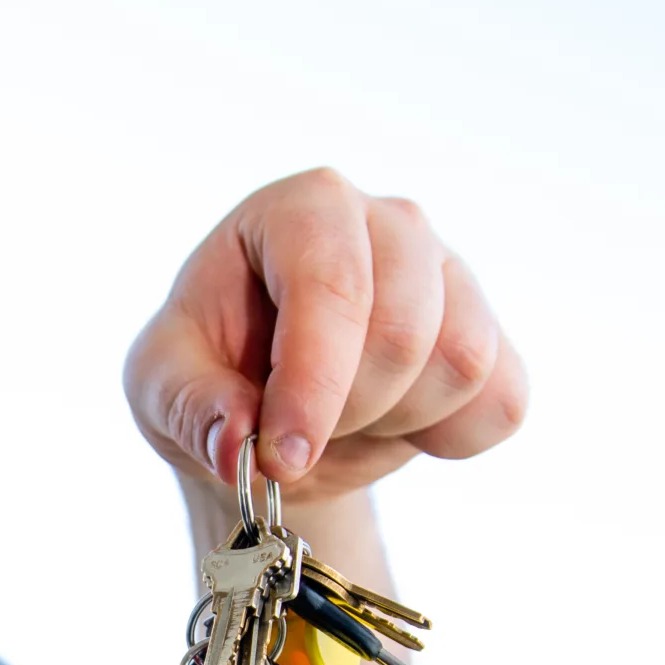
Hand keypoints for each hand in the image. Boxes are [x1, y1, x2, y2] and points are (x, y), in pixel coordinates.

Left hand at [125, 168, 526, 501]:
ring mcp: (451, 275)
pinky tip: (395, 428)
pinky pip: (502, 403)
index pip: (333, 285)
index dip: (312, 382)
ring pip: (462, 365)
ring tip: (342, 418)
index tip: (282, 456)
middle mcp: (391, 222)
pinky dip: (448, 440)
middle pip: (406, 332)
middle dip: (346, 412)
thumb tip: (240, 444)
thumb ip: (190, 406)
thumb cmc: (209, 371)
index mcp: (305, 207)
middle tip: (295, 432)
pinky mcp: (492, 335)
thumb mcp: (162, 384)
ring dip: (393, 425)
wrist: (267, 406)